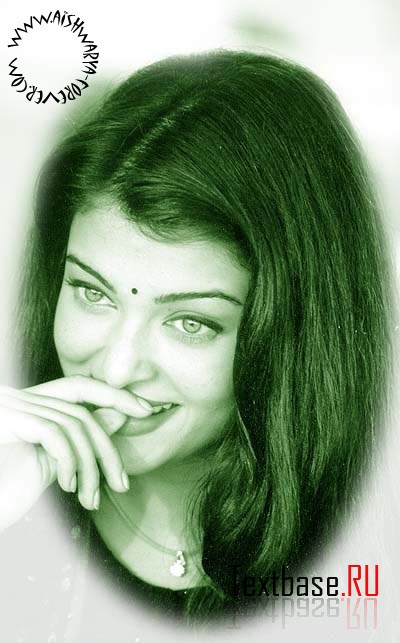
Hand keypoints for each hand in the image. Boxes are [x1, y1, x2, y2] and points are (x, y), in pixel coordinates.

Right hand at [0, 375, 151, 529]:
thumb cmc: (4, 490)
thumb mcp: (50, 463)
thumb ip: (79, 437)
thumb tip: (119, 414)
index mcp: (29, 404)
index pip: (79, 386)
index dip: (114, 394)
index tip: (146, 409)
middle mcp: (18, 397)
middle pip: (81, 411)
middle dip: (108, 447)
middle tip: (124, 484)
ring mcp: (10, 406)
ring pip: (73, 425)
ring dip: (90, 468)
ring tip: (91, 499)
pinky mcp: (6, 420)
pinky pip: (54, 435)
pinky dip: (69, 462)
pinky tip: (67, 487)